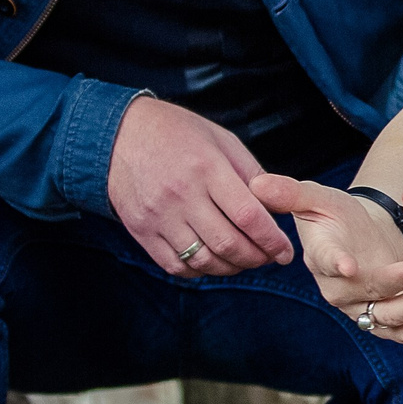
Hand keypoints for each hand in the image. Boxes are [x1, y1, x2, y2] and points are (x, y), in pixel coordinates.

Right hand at [106, 97, 294, 275]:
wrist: (117, 135)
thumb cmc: (176, 133)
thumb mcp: (220, 139)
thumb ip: (250, 172)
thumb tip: (276, 207)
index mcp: (206, 167)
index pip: (248, 215)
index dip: (272, 240)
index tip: (285, 252)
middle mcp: (181, 194)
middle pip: (228, 243)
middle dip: (256, 258)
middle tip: (267, 258)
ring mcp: (158, 215)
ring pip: (204, 260)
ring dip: (231, 268)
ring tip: (243, 260)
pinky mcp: (141, 230)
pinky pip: (176, 265)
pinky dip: (200, 270)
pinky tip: (212, 261)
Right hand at [251, 174, 402, 345]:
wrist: (358, 233)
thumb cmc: (336, 215)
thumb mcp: (315, 197)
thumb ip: (291, 192)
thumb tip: (258, 182)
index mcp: (320, 257)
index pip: (325, 261)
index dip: (336, 263)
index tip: (349, 263)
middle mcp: (338, 289)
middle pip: (367, 292)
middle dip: (398, 283)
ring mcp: (361, 306)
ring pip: (388, 316)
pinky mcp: (383, 316)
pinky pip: (401, 333)